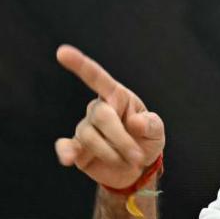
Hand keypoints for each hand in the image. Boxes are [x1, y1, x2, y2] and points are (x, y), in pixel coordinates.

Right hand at [54, 44, 164, 188]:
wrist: (137, 167)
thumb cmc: (146, 139)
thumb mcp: (156, 130)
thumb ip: (150, 124)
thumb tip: (135, 122)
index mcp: (117, 96)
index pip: (97, 77)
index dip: (80, 64)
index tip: (62, 52)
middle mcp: (98, 109)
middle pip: (102, 116)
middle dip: (121, 138)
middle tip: (137, 156)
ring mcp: (85, 128)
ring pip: (90, 137)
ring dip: (112, 154)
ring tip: (128, 162)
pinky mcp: (77, 148)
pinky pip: (66, 147)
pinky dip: (66, 152)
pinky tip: (69, 159)